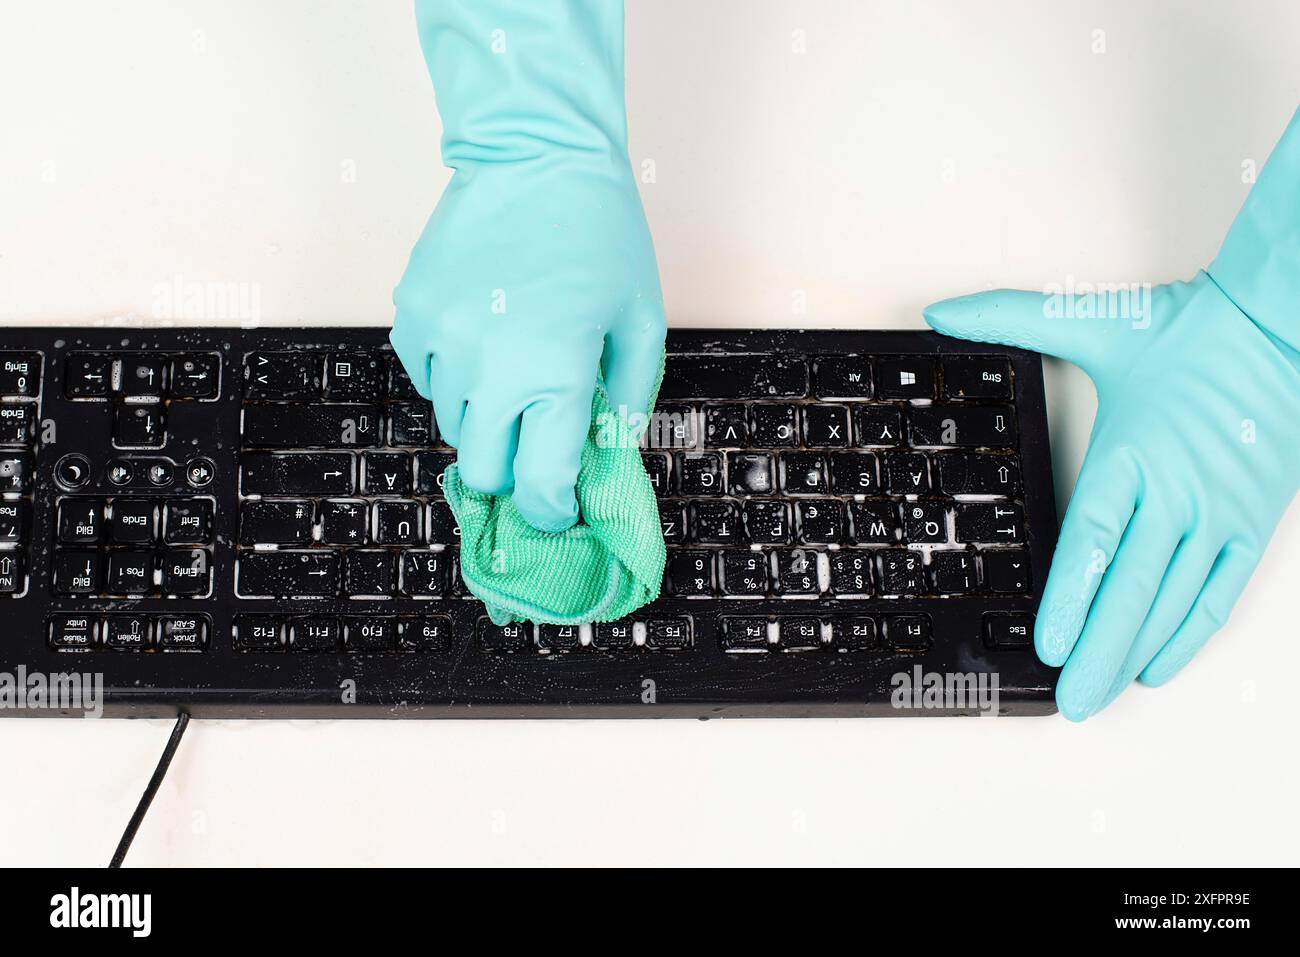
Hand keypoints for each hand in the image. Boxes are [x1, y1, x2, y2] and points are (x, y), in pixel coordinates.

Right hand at [390, 0, 664, 531]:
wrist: (534, 153)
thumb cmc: (601, 235)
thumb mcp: (640, 322)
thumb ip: (626, 401)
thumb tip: (603, 455)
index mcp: (555, 375)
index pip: (539, 485)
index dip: (550, 510)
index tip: (557, 509)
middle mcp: (490, 368)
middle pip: (486, 469)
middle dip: (515, 469)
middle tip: (538, 439)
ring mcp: (443, 341)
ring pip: (453, 425)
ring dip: (486, 418)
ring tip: (516, 368)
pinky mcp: (412, 314)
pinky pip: (427, 377)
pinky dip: (454, 375)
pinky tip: (485, 333)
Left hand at [924, 275, 1299, 718]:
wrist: (1280, 324)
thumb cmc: (1190, 333)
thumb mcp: (1092, 322)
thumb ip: (1009, 319)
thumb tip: (942, 314)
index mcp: (1132, 453)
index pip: (1093, 542)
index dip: (1071, 599)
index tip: (1049, 645)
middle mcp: (1177, 493)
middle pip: (1130, 589)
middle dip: (1096, 652)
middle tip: (1069, 700)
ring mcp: (1219, 513)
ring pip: (1172, 602)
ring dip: (1135, 653)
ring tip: (1101, 693)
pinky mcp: (1252, 523)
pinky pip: (1220, 593)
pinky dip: (1189, 634)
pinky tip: (1158, 664)